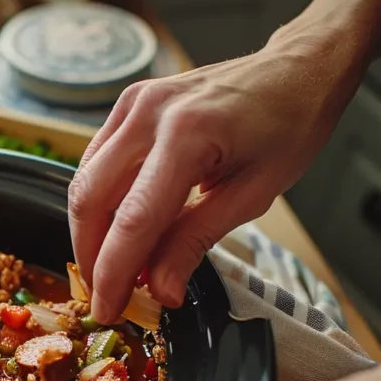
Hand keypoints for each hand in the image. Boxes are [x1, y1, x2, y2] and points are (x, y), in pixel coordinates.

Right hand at [68, 34, 364, 322]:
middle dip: (90, 258)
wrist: (296, 69)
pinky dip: (100, 203)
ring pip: (85, 182)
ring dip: (91, 233)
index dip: (114, 273)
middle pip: (91, 200)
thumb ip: (195, 242)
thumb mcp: (252, 195)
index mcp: (188, 134)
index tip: (107, 310)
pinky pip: (96, 163)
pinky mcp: (128, 105)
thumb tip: (161, 291)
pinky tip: (118, 230)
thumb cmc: (288, 125)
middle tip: (104, 297)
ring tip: (113, 269)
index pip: (134, 220)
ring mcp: (133, 104)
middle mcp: (149, 113)